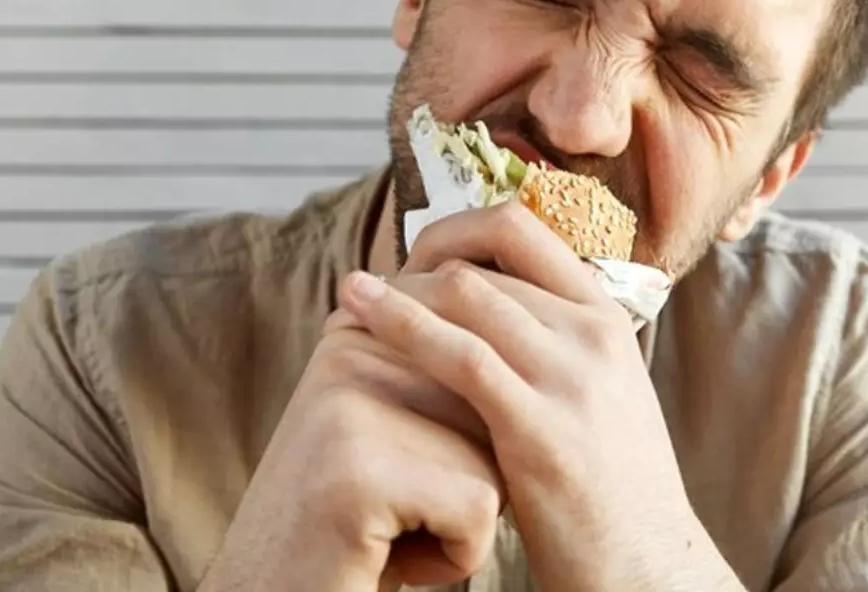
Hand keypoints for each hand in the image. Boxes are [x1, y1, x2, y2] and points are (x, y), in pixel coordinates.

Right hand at [198, 313, 503, 591]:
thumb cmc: (353, 525)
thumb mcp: (389, 427)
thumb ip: (439, 369)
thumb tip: (518, 310)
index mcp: (361, 326)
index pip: (486, 358)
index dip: (468, 437)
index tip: (397, 466)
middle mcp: (351, 349)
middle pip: (495, 405)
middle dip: (469, 475)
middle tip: (390, 505)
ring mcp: (350, 405)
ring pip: (495, 458)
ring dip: (461, 518)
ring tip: (385, 529)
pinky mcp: (359, 472)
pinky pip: (478, 510)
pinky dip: (454, 556)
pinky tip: (385, 558)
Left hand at [337, 202, 743, 591]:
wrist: (646, 569)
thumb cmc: (614, 491)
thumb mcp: (602, 395)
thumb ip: (559, 346)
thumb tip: (499, 311)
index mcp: (607, 319)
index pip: (526, 231)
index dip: (459, 228)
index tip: (417, 250)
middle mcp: (592, 335)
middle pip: (485, 261)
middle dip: (417, 264)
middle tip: (372, 282)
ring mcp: (570, 377)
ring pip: (467, 294)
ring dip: (398, 289)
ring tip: (351, 294)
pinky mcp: (538, 428)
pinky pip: (460, 357)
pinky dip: (401, 328)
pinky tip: (359, 323)